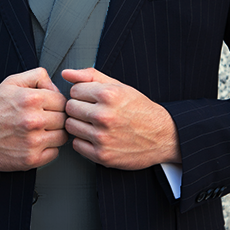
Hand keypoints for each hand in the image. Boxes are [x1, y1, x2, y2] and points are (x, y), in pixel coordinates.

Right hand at [0, 68, 67, 170]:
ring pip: (62, 137)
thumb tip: (56, 86)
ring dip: (54, 135)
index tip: (48, 108)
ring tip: (40, 132)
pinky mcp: (30, 159)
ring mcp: (32, 141)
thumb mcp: (12, 82)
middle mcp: (33, 120)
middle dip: (56, 119)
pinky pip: (54, 153)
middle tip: (44, 120)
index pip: (62, 101)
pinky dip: (48, 150)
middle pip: (64, 119)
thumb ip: (38, 76)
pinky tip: (36, 143)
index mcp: (31, 99)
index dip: (56, 104)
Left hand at [62, 67, 180, 169]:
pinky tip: (97, 137)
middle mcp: (104, 115)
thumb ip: (90, 76)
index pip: (74, 90)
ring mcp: (102, 137)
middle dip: (79, 109)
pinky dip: (84, 142)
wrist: (163, 136)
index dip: (83, 94)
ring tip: (95, 124)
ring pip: (70, 126)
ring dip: (79, 125)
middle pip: (70, 108)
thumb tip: (66, 74)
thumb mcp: (119, 86)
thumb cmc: (140, 110)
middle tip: (93, 112)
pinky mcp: (102, 155)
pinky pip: (76, 145)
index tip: (93, 99)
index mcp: (109, 95)